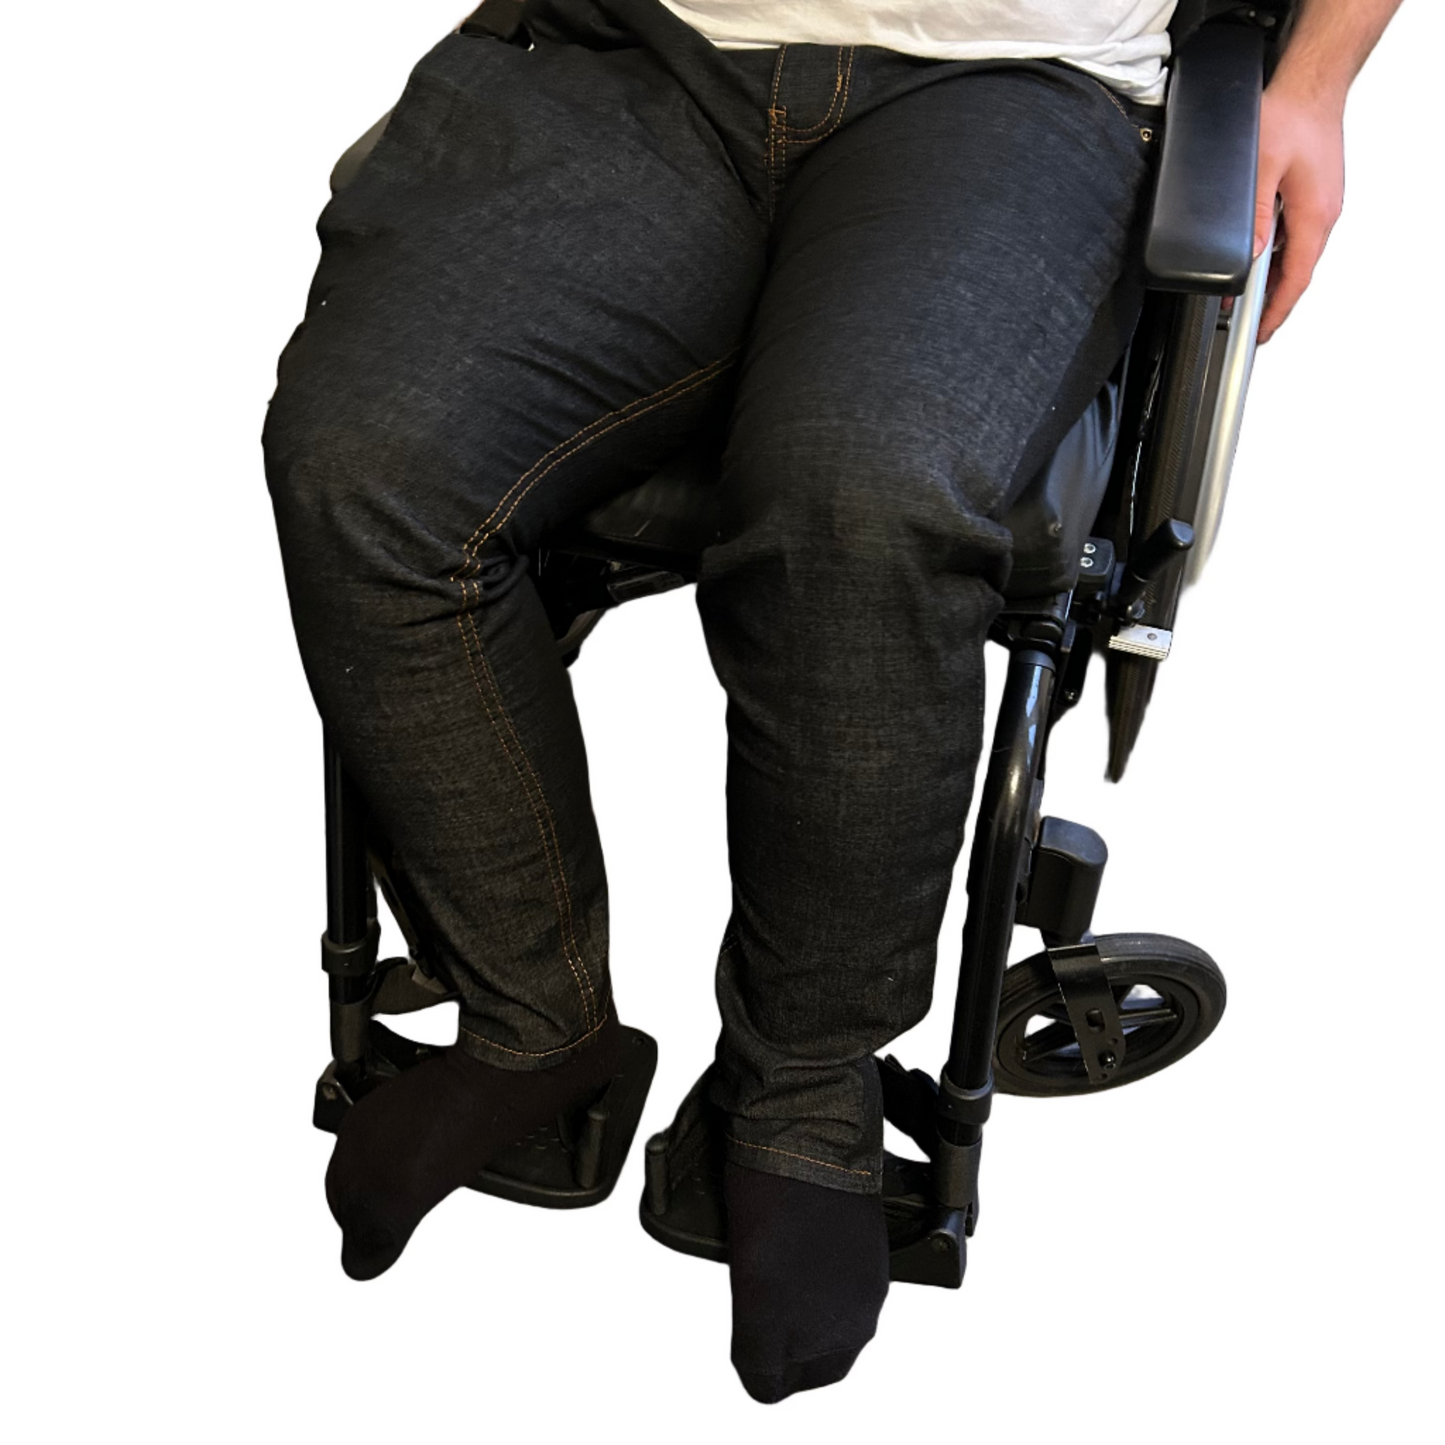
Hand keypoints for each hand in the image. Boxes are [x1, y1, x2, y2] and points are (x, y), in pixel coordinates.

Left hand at [1253, 83, 1345, 342]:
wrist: (1311, 82)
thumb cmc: (1292, 114)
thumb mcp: (1260, 168)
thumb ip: (1253, 214)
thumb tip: (1246, 254)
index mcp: (1315, 216)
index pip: (1296, 280)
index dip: (1275, 312)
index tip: (1258, 335)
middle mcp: (1323, 214)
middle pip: (1296, 272)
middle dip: (1269, 300)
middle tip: (1242, 321)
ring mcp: (1320, 204)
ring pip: (1294, 253)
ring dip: (1270, 275)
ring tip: (1242, 293)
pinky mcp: (1313, 193)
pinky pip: (1293, 234)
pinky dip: (1274, 251)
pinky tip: (1254, 253)